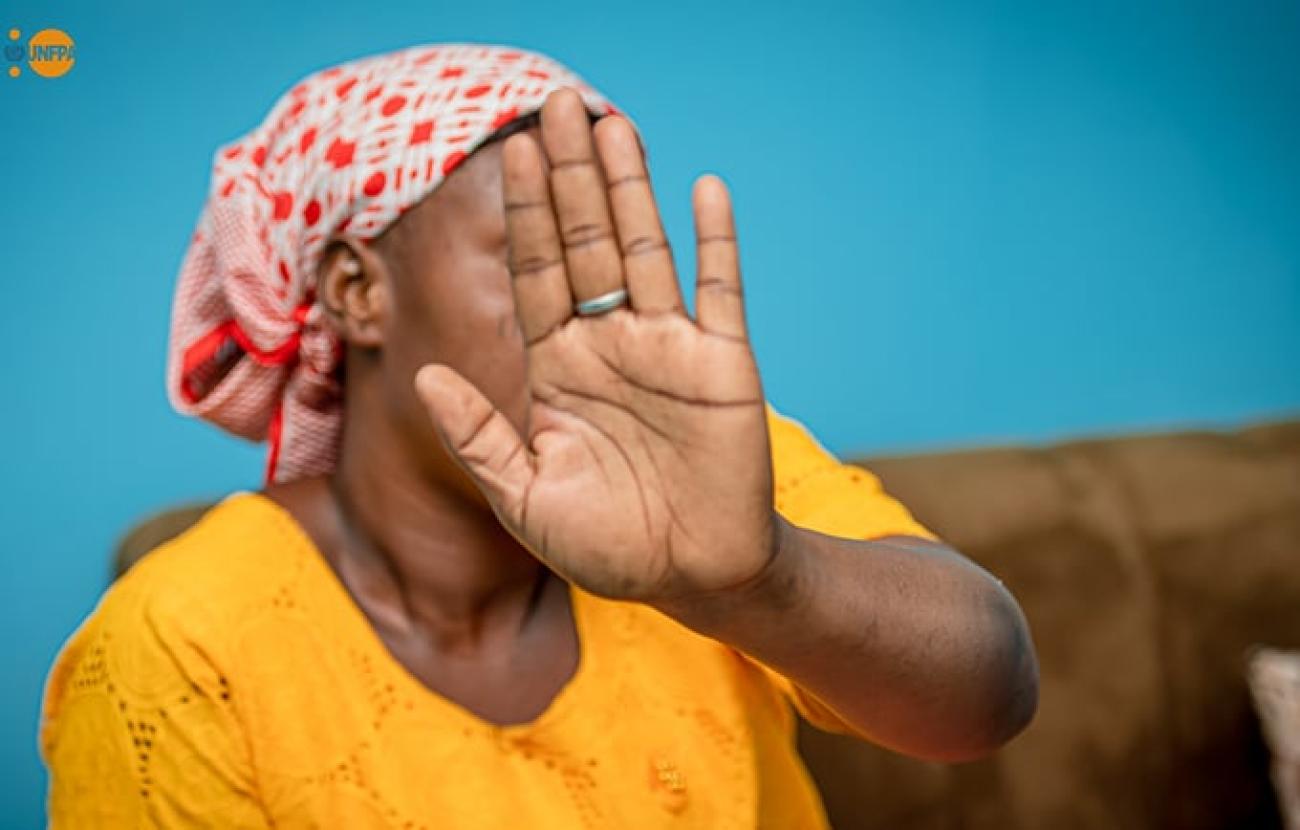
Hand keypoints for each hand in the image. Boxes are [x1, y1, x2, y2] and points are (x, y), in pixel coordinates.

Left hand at [415, 88, 774, 602]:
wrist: (693, 576)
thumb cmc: (606, 545)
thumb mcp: (524, 497)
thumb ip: (479, 436)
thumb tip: (424, 375)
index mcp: (558, 367)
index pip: (535, 272)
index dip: (524, 214)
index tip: (509, 151)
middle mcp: (609, 343)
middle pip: (585, 242)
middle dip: (569, 177)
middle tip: (558, 105)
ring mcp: (667, 347)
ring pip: (644, 250)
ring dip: (630, 189)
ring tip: (610, 125)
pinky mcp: (722, 363)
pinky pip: (720, 291)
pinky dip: (715, 241)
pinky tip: (704, 188)